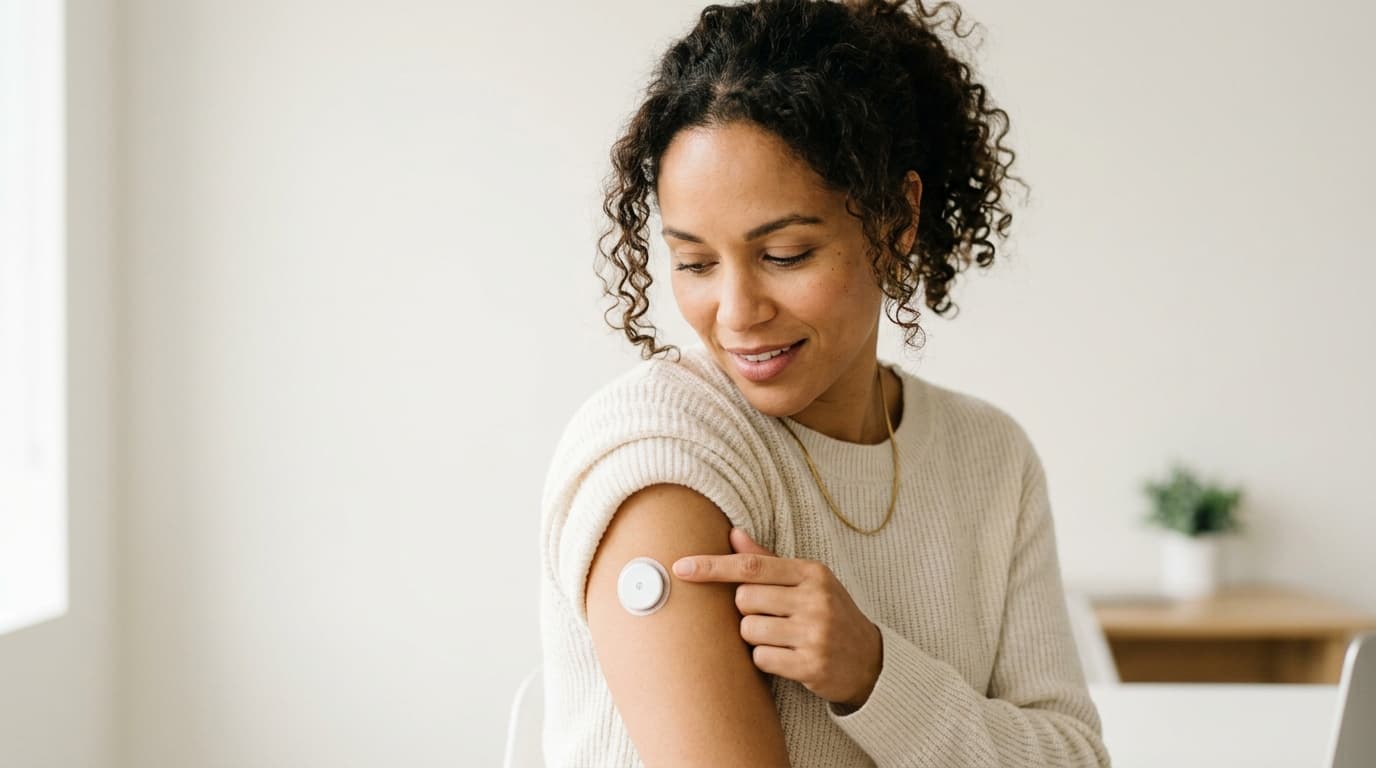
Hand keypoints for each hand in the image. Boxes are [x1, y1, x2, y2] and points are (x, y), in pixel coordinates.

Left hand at [672, 528, 882, 708]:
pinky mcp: (811, 665)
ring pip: (749, 630)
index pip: (751, 566)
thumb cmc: (830, 613)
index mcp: (812, 572)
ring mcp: (815, 633)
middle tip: (772, 616)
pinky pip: (761, 659)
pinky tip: (788, 657)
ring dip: (755, 637)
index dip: (712, 566)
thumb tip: (733, 533)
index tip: (681, 567)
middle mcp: (815, 600)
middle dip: (747, 609)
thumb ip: (768, 560)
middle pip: (744, 599)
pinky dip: (766, 659)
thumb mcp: (808, 581)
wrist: (870, 660)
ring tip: (782, 637)